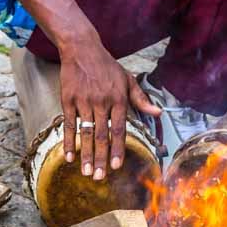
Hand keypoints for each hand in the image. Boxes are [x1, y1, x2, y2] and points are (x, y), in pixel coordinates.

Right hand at [58, 36, 160, 180]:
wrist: (82, 49)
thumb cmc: (107, 66)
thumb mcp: (127, 79)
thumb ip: (141, 99)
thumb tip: (158, 113)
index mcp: (118, 99)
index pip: (119, 130)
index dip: (118, 149)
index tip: (116, 166)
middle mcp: (101, 102)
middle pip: (101, 136)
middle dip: (101, 159)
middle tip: (99, 177)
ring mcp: (83, 101)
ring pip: (85, 133)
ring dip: (85, 155)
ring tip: (86, 171)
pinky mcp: (68, 100)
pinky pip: (69, 125)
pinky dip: (69, 142)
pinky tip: (69, 157)